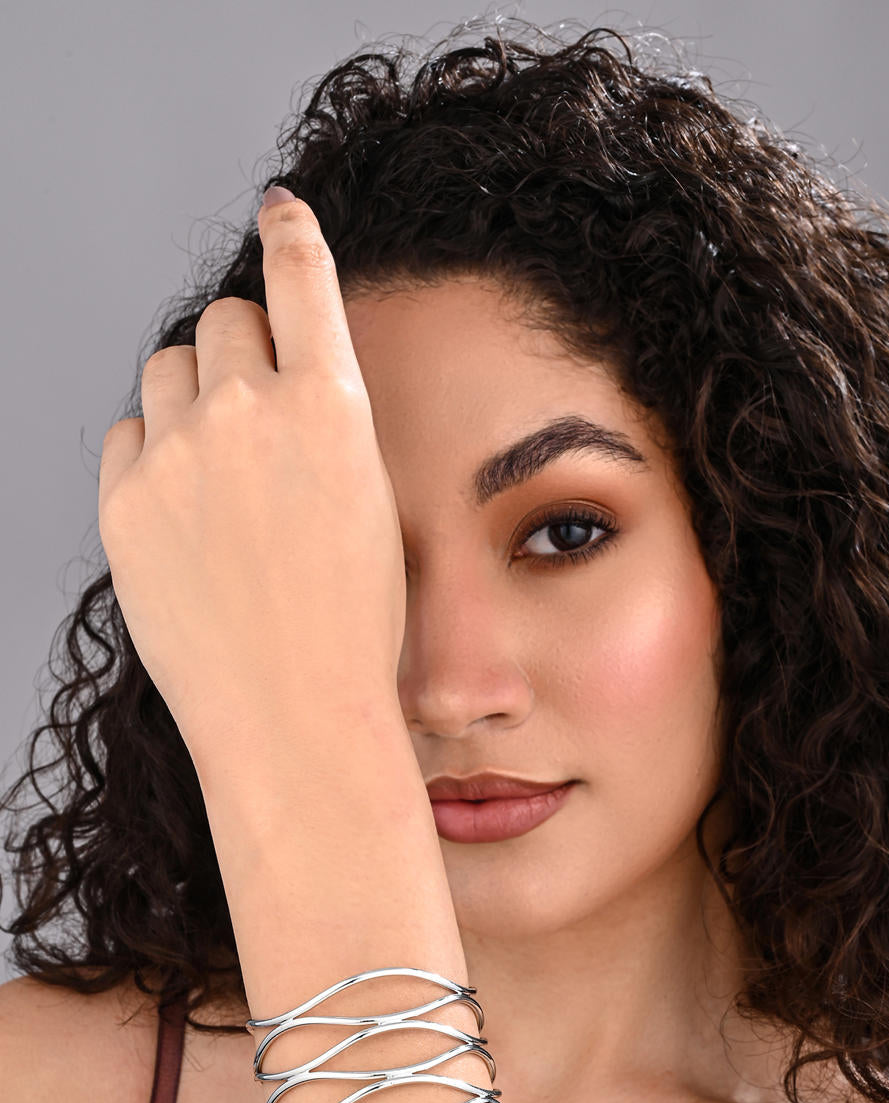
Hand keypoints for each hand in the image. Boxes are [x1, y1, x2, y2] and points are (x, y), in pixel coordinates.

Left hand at [97, 191, 406, 779]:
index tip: (280, 209)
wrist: (295, 715)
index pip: (302, 277)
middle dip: (238, 350)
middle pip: (222, 320)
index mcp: (334, 407)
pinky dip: (153, 454)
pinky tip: (186, 511)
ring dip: (191, 397)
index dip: (291, 234)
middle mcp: (249, 410)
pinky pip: (128, 436)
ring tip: (221, 474)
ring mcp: (179, 454)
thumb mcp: (371, 508)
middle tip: (252, 409)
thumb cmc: (352, 629)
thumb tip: (273, 387)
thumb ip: (324, 430)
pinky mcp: (125, 501)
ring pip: (167, 370)